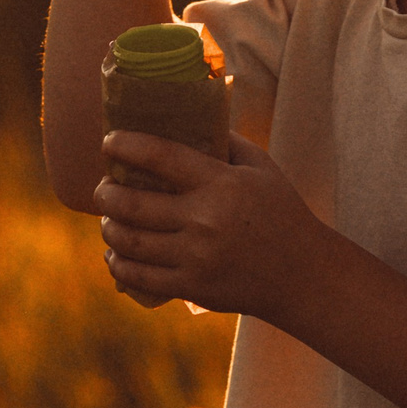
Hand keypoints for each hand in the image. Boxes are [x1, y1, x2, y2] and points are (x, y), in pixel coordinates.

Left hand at [94, 132, 326, 317]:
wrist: (303, 276)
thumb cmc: (282, 213)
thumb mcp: (262, 167)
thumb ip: (226, 142)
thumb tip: (189, 119)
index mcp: (221, 183)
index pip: (161, 156)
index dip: (126, 145)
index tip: (108, 142)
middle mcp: (205, 220)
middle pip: (133, 205)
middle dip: (106, 195)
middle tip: (102, 189)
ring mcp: (196, 257)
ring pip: (130, 242)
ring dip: (109, 228)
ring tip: (108, 219)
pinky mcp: (192, 288)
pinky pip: (140, 277)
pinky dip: (118, 264)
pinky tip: (114, 254)